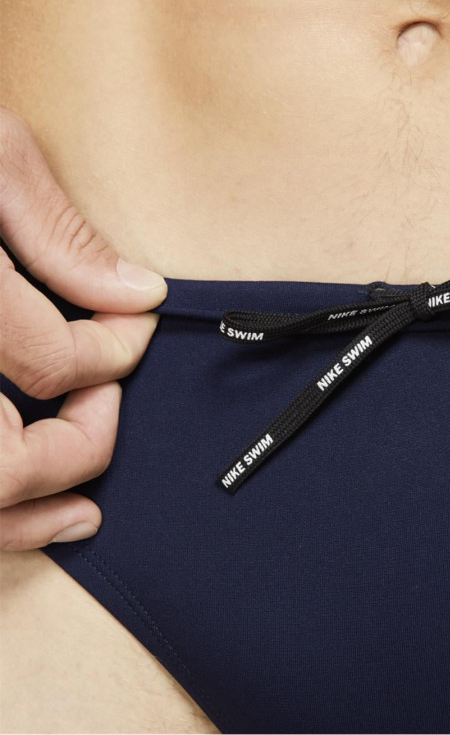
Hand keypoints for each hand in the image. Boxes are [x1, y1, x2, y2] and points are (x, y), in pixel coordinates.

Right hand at [0, 108, 167, 549]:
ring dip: (19, 516)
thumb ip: (59, 235)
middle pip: (0, 467)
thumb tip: (135, 297)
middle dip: (75, 453)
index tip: (133, 328)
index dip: (114, 355)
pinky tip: (12, 508)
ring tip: (76, 513)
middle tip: (105, 410)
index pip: (52, 365)